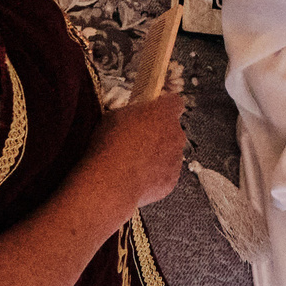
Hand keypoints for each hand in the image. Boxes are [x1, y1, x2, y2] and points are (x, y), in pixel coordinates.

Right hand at [76, 92, 189, 216]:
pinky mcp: (172, 180)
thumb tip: (135, 117)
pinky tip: (135, 176)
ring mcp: (176, 159)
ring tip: (132, 162)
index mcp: (163, 112)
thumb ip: (133, 114)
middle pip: (172, 130)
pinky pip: (165, 174)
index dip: (164, 107)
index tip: (154, 111)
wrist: (111, 183)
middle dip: (158, 133)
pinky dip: (154, 175)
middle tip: (137, 140)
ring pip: (169, 153)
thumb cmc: (109, 146)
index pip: (175, 102)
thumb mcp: (114, 116)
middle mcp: (176, 134)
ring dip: (156, 155)